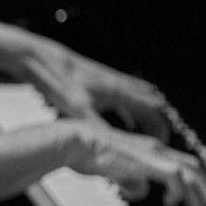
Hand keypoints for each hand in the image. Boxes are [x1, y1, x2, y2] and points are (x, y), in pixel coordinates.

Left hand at [20, 36, 169, 139]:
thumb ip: (98, 128)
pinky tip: (125, 120)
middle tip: (160, 140)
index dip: (162, 127)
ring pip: (139, 97)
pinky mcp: (98, 81)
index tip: (163, 144)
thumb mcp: (78, 111)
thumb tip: (115, 148)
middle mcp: (118, 84)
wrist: (42, 57)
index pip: (153, 109)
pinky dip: (130, 109)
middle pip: (151, 102)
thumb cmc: (59, 82)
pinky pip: (124, 96)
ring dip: (146, 115)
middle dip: (159, 121)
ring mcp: (109, 81)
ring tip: (149, 133)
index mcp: (118, 91)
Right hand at [67, 121, 205, 205]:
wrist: (77, 142)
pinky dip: (178, 193)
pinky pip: (174, 178)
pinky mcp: (148, 161)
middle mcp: (160, 151)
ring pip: (192, 178)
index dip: (203, 188)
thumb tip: (143, 192)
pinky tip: (173, 205)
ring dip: (204, 201)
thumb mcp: (116, 174)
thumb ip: (132, 182)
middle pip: (198, 174)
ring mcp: (156, 154)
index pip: (188, 169)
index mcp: (154, 152)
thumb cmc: (89, 155)